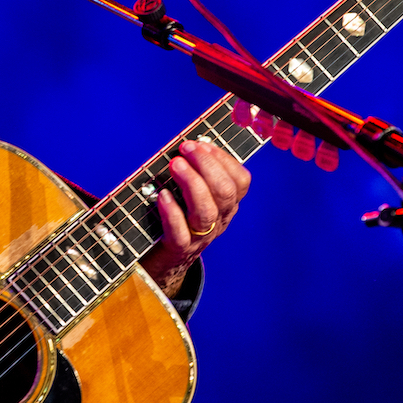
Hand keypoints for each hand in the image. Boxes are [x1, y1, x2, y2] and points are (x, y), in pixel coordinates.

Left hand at [140, 140, 249, 296]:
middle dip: (207, 165)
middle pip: (225, 194)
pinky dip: (172, 212)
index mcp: (227, 204)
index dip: (224, 160)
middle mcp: (219, 220)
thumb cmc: (177, 216)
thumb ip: (194, 172)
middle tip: (186, 148)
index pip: (240, 181)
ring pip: (207, 212)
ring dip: (192, 184)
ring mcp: (201, 236)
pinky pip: (181, 233)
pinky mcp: (179, 248)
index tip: (202, 143)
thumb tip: (187, 145)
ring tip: (175, 164)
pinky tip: (162, 195)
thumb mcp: (192, 193)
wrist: (164, 259)